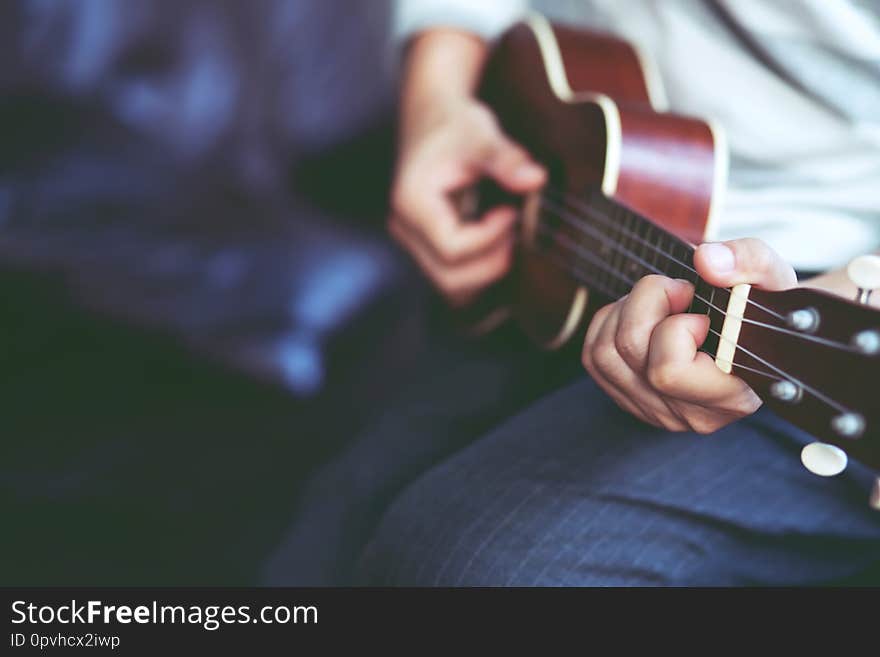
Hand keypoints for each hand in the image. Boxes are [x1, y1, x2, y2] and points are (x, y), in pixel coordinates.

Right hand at [389, 97, 545, 304]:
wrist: (432, 117)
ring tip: (507, 235)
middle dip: (491, 262)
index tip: (511, 212)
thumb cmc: (453, 124)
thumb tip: (535, 179)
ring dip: (486, 271)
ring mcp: (413, 242)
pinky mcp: (426, 248)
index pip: (451, 248)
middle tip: (515, 229)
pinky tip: (496, 241)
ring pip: (452, 287)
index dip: (489, 238)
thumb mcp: (480, 133)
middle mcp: (405, 229)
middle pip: (450, 278)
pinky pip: (454, 278)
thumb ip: (505, 158)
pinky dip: (479, 271)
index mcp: (412, 203)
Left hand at [581, 238, 797, 433]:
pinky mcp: (631, 403)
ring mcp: (657, 413)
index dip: (676, 328)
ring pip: (603, 353)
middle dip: (647, 301)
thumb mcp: (771, 275)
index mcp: (732, 396)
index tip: (700, 314)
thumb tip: (706, 260)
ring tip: (661, 303)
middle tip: (678, 292)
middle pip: (629, 349)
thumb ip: (749, 261)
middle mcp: (691, 415)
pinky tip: (643, 317)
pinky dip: (609, 325)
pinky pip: (593, 358)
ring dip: (625, 311)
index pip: (668, 371)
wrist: (759, 336)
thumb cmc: (762, 309)